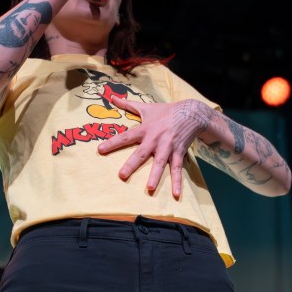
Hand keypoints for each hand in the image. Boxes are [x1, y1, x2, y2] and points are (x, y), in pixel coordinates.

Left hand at [97, 96, 211, 197]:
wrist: (191, 112)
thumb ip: (127, 104)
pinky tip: (176, 194)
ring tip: (149, 188)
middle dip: (132, 164)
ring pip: (160, 163)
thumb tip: (111, 97)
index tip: (100, 150)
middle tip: (122, 175)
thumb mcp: (146, 107)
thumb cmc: (165, 111)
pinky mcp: (178, 153)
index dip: (112, 143)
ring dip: (155, 176)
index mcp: (145, 129)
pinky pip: (177, 169)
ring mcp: (167, 147)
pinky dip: (177, 182)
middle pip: (141, 153)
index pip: (125, 137)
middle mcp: (155, 139)